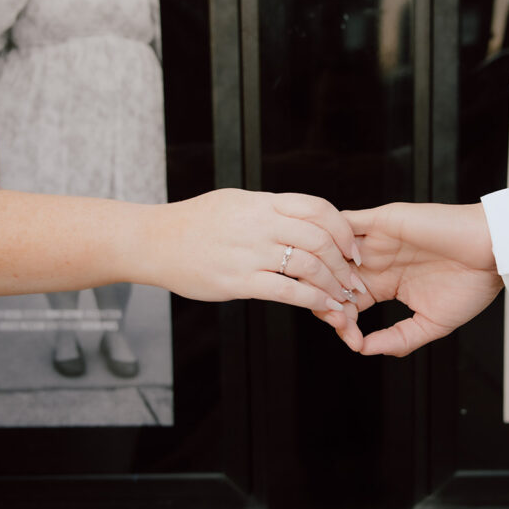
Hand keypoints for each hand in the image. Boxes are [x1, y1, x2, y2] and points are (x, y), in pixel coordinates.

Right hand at [145, 189, 365, 348]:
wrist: (154, 241)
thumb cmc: (196, 222)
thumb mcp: (237, 202)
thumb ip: (271, 211)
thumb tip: (306, 219)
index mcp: (262, 203)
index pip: (317, 208)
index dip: (343, 229)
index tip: (353, 249)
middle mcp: (259, 224)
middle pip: (320, 239)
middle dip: (345, 263)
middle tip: (354, 280)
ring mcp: (249, 253)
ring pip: (308, 266)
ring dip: (333, 284)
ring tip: (342, 298)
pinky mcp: (237, 281)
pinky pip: (286, 291)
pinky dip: (313, 300)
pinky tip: (324, 307)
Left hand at [341, 202, 502, 356]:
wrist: (493, 252)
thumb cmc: (472, 285)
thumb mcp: (432, 324)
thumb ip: (398, 339)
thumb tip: (363, 350)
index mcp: (385, 284)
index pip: (347, 302)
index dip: (342, 322)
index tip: (351, 339)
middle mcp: (376, 262)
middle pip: (332, 279)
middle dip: (328, 301)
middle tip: (339, 319)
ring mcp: (376, 240)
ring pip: (331, 251)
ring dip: (328, 272)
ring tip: (339, 294)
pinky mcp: (381, 220)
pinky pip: (344, 222)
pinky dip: (335, 241)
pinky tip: (344, 266)